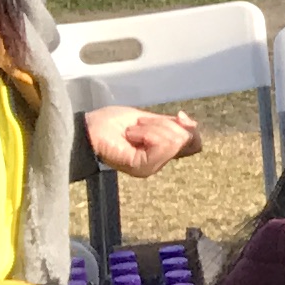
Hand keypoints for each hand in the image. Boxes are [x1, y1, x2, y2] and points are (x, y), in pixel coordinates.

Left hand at [84, 107, 201, 176]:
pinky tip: (131, 135)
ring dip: (152, 127)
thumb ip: (172, 125)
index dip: (191, 129)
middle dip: (164, 124)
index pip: (195, 145)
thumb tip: (192, 125)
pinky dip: (146, 132)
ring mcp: (150, 168)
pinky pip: (160, 144)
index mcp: (162, 153)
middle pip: (186, 139)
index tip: (179, 116)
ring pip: (174, 141)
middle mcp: (158, 164)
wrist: (88, 128)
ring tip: (132, 131)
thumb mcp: (150, 120)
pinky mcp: (141, 167)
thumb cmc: (112, 124)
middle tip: (140, 126)